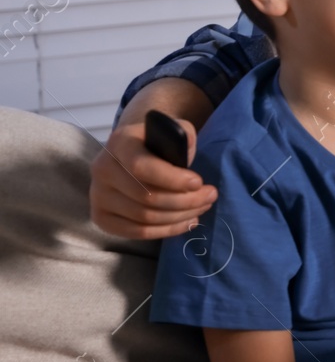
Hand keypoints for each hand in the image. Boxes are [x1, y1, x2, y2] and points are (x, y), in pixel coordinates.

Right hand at [90, 119, 217, 239]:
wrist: (132, 153)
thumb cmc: (158, 142)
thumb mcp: (173, 129)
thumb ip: (183, 135)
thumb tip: (185, 156)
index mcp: (119, 143)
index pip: (141, 167)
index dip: (172, 179)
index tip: (198, 183)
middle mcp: (102, 169)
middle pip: (147, 197)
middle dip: (187, 200)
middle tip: (210, 196)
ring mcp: (98, 196)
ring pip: (145, 217)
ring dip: (181, 216)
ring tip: (202, 207)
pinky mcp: (101, 217)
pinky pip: (137, 232)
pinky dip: (167, 230)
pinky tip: (187, 221)